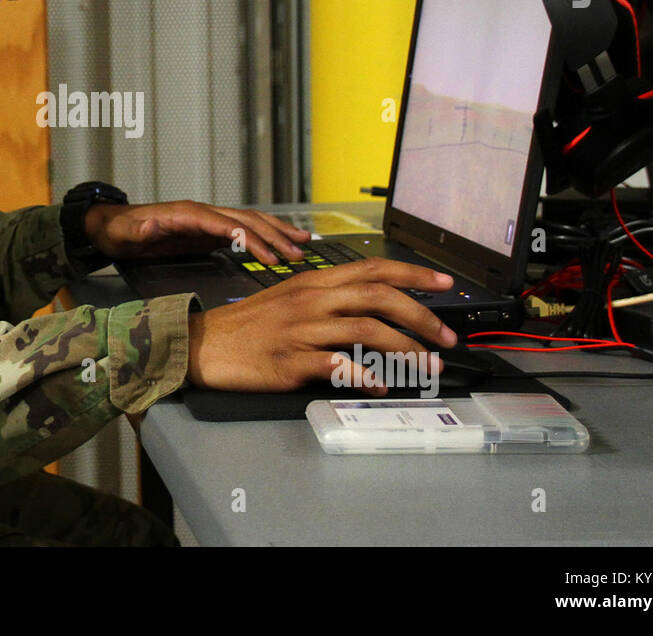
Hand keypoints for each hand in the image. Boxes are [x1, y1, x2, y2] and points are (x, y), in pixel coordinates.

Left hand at [83, 200, 311, 265]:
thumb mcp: (125, 232)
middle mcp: (202, 213)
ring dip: (276, 232)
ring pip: (248, 222)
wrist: (111, 226)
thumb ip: (140, 229)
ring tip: (302, 243)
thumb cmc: (119, 230)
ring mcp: (206, 221)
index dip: (251, 239)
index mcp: (187, 214)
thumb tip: (151, 224)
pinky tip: (277, 246)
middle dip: (275, 236)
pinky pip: (240, 232)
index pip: (228, 225)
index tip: (271, 256)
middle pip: (246, 220)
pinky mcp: (206, 231)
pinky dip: (262, 237)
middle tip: (299, 253)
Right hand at [185, 258, 456, 394]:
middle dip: (421, 316)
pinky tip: (380, 384)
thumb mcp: (289, 296)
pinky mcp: (291, 361)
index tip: (445, 283)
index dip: (414, 273)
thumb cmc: (249, 324)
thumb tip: (371, 305)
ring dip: (404, 349)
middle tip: (446, 337)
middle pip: (379, 296)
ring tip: (425, 366)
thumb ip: (328, 295)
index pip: (373, 268)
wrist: (206, 344)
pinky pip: (337, 365)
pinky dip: (365, 375)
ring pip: (366, 330)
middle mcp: (312, 300)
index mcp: (314, 281)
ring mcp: (302, 330)